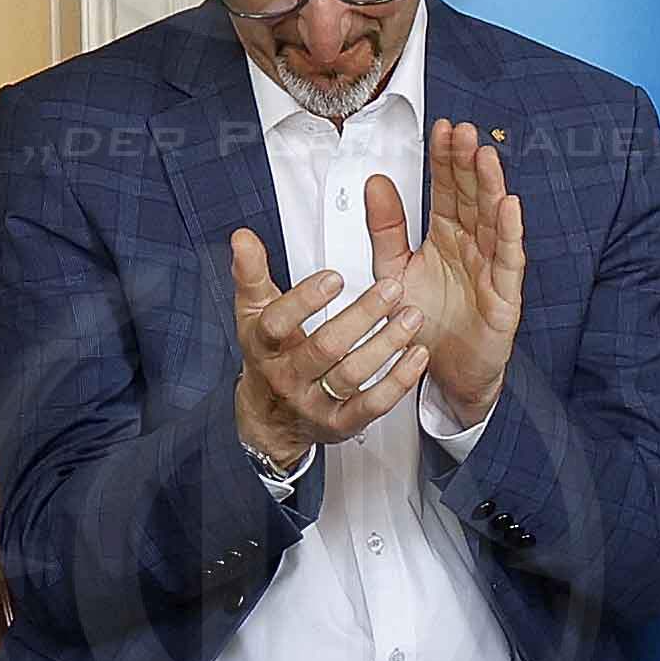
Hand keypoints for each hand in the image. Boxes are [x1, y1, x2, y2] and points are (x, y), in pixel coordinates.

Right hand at [227, 227, 423, 467]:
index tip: (334, 278)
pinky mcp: (341, 423)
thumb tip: (243, 238)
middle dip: (361, 317)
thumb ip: (251, 274)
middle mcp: (288, 377)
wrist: (270, 418)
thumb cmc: (269, 356)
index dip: (305, 301)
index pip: (278, 323)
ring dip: (386, 344)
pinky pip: (372, 405)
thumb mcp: (253, 314)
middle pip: (324, 348)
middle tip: (391, 288)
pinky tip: (416, 355)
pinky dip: (398, 381)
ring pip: (352, 375)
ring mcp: (315, 402)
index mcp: (265, 346)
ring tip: (411, 316)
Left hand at [363, 126, 526, 427]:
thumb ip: (385, 229)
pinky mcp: (504, 295)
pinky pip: (507, 259)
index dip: (444, 159)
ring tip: (485, 156)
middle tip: (463, 132)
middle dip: (467, 163)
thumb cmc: (425, 324)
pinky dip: (508, 232)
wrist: (445, 375)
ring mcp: (491, 268)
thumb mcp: (393, 271)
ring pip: (492, 220)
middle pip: (472, 196)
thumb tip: (375, 183)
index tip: (440, 128)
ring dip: (490, 187)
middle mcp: (471, 246)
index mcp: (446, 236)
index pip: (447, 189)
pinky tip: (509, 205)